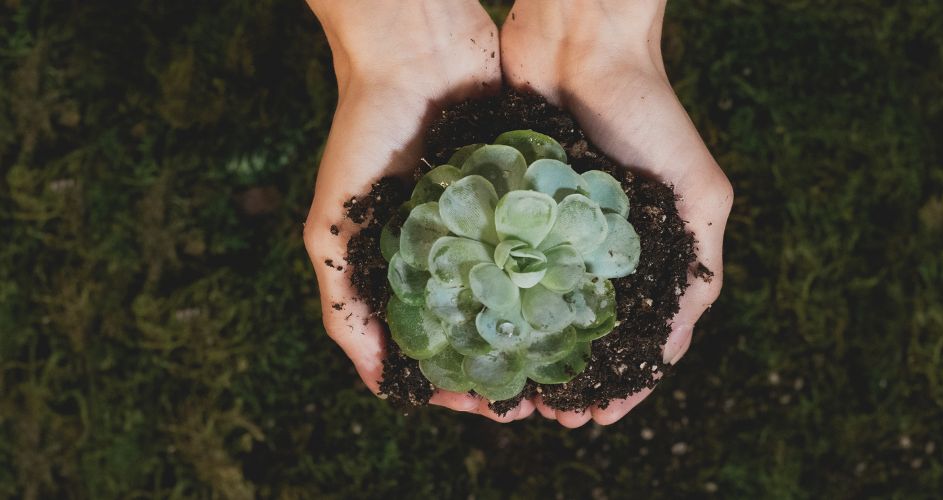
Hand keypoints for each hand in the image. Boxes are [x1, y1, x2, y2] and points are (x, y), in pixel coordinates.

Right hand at [302, 0, 533, 421]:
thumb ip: (343, 302)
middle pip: (487, 323)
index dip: (455, 380)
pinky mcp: (528, 190)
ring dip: (542, 331)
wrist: (417, 51)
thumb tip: (379, 385)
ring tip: (565, 364)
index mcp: (407, 265)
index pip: (434, 341)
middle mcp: (454, 248)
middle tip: (535, 396)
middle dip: (508, 364)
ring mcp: (494, 221)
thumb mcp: (333, 226)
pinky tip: (585, 304)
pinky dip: (566, 274)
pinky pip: (552, 241)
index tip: (481, 406)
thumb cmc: (364, 135)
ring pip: (525, 290)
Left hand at [501, 0, 732, 426]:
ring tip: (512, 388)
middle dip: (570, 376)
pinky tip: (483, 331)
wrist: (580, 43)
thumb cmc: (649, 113)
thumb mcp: (698, 192)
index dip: (625, 380)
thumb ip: (699, 264)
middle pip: (588, 330)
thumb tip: (675, 344)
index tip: (599, 417)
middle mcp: (604, 247)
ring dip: (531, 351)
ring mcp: (558, 229)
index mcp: (653, 251)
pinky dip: (498, 301)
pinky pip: (505, 263)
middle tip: (547, 415)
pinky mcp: (516, 206)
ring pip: (542, 307)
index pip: (642, 335)